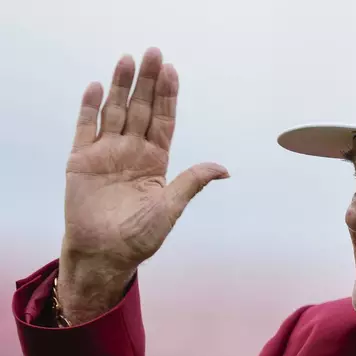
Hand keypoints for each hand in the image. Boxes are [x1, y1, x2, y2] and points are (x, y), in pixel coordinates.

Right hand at [57, 48, 228, 322]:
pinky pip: (85, 128)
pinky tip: (96, 87)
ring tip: (128, 60)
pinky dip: (90, 108)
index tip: (172, 71)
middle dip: (148, 81)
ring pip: (115, 111)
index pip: (164, 120)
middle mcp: (132, 150)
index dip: (168, 96)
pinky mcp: (81, 161)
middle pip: (141, 108)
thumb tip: (224, 169)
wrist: (104, 255)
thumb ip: (192, 183)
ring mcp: (106, 153)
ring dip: (121, 86)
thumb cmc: (139, 237)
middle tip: (153, 52)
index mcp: (155, 159)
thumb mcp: (170, 208)